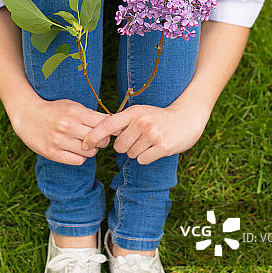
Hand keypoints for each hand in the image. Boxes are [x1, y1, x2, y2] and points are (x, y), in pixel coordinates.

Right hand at [10, 93, 109, 164]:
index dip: (109, 128)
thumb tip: (112, 124)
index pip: (103, 123)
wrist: (27, 115)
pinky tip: (76, 150)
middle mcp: (67, 126)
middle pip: (99, 139)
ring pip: (90, 152)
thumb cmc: (54, 110)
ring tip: (85, 144)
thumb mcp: (72, 106)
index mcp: (74, 112)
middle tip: (97, 139)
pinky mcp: (52, 153)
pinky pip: (78, 161)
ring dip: (91, 150)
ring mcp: (59, 141)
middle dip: (102, 140)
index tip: (108, 130)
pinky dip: (81, 157)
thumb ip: (90, 115)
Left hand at [82, 102, 207, 164]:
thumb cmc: (159, 117)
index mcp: (133, 112)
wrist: (187, 117)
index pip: (107, 125)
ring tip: (151, 141)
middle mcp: (141, 122)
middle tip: (140, 139)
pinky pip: (143, 160)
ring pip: (131, 154)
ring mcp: (152, 134)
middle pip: (119, 146)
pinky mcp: (163, 146)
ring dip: (138, 152)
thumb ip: (122, 122)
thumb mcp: (140, 113)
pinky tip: (157, 148)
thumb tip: (98, 135)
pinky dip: (147, 157)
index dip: (93, 136)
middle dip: (126, 147)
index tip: (84, 145)